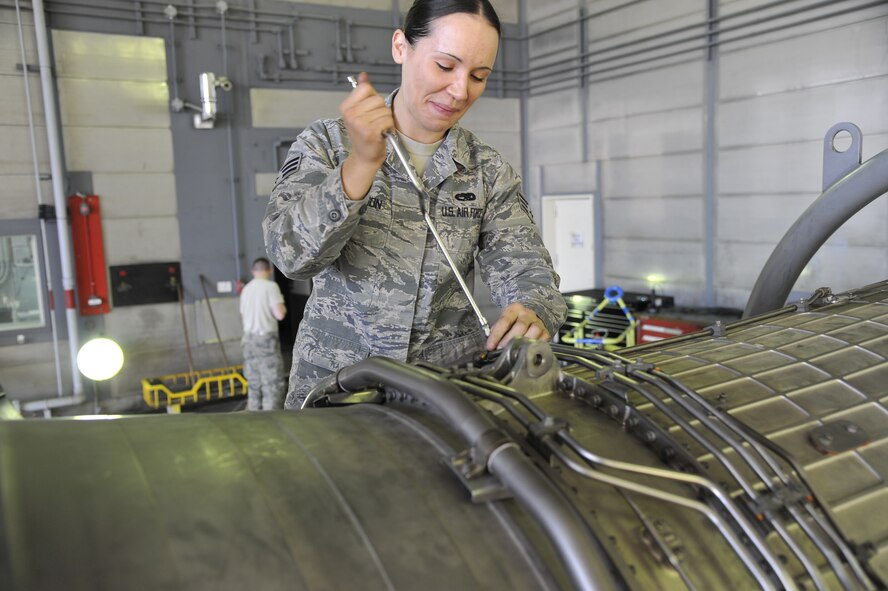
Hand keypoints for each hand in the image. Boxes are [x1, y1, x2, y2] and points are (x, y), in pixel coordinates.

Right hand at [339, 73, 392, 199]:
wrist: (365, 156)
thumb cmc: (364, 134)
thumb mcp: (360, 111)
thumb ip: (362, 92)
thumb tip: (363, 75)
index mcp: (346, 106)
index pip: (366, 88)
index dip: (373, 98)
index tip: (369, 111)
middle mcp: (350, 114)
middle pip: (378, 99)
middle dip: (381, 110)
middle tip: (374, 122)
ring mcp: (359, 123)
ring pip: (385, 110)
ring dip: (386, 120)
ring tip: (377, 128)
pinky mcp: (369, 132)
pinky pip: (387, 120)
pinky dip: (388, 127)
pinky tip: (381, 134)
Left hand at [486, 302, 549, 350]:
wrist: (529, 319)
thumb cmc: (513, 322)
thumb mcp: (504, 322)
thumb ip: (498, 332)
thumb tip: (492, 346)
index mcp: (514, 309)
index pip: (505, 320)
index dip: (496, 335)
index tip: (490, 346)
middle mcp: (528, 314)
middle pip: (520, 326)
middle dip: (510, 339)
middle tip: (502, 350)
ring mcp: (538, 322)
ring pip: (534, 331)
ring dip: (523, 343)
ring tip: (515, 352)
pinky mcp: (545, 332)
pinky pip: (542, 340)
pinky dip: (535, 347)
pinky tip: (527, 353)